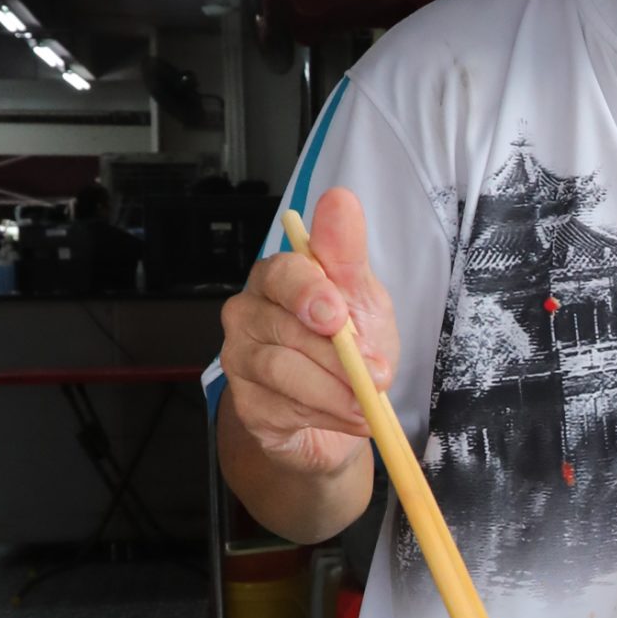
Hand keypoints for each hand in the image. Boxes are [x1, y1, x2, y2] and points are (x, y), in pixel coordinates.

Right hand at [219, 188, 398, 475]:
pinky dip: (326, 416)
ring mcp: (240, 360)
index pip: (281, 274)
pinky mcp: (246, 405)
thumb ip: (348, 255)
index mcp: (277, 279)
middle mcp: (248, 314)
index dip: (309, 294)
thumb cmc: (351, 347)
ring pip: (282, 371)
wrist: (346, 411)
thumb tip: (339, 200)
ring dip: (335, 391)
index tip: (339, 316)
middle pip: (283, 328)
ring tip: (368, 403)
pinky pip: (282, 409)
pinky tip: (349, 417)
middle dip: (337, 356)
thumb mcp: (363, 299)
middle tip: (376, 375)